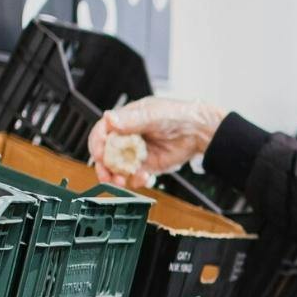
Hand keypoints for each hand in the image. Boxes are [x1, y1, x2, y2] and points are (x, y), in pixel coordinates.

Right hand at [87, 97, 226, 187]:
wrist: (199, 132)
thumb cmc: (177, 115)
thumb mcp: (153, 114)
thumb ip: (132, 119)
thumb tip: (110, 118)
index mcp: (124, 121)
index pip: (102, 132)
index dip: (97, 144)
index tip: (100, 154)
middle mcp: (126, 138)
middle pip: (105, 153)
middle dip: (104, 166)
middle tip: (107, 175)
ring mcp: (135, 153)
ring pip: (117, 167)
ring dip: (116, 176)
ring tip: (121, 182)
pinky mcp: (147, 166)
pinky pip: (135, 176)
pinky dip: (136, 180)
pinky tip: (143, 178)